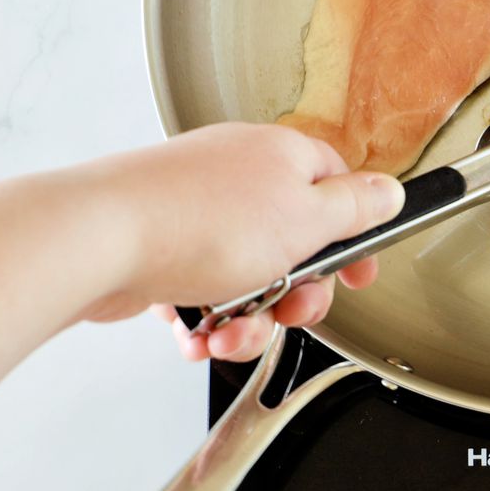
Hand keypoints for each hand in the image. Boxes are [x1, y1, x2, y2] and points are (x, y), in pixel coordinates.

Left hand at [77, 122, 403, 360]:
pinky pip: (202, 291)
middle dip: (295, 295)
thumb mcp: (305, 221)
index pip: (337, 189)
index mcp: (280, 158)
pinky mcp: (160, 245)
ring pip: (247, 277)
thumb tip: (391, 192)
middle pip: (295, 244)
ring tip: (228, 332)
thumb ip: (355, 208)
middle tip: (288, 310)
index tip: (358, 275)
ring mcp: (195, 210)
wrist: (99, 241)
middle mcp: (238, 177)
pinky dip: (204, 320)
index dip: (352, 239)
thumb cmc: (197, 224)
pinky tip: (196, 332)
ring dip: (247, 319)